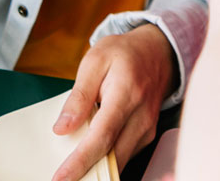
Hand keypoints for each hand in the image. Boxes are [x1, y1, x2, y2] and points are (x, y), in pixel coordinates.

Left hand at [50, 25, 175, 180]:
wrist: (157, 51)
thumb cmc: (124, 54)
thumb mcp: (95, 60)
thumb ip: (79, 95)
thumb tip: (62, 128)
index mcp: (126, 94)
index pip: (102, 136)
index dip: (80, 161)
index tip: (61, 178)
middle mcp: (141, 115)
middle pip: (113, 156)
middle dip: (87, 174)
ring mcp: (147, 127)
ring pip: (120, 160)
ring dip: (97, 170)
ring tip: (72, 171)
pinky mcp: (147, 135)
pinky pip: (125, 154)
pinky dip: (107, 160)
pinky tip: (90, 156)